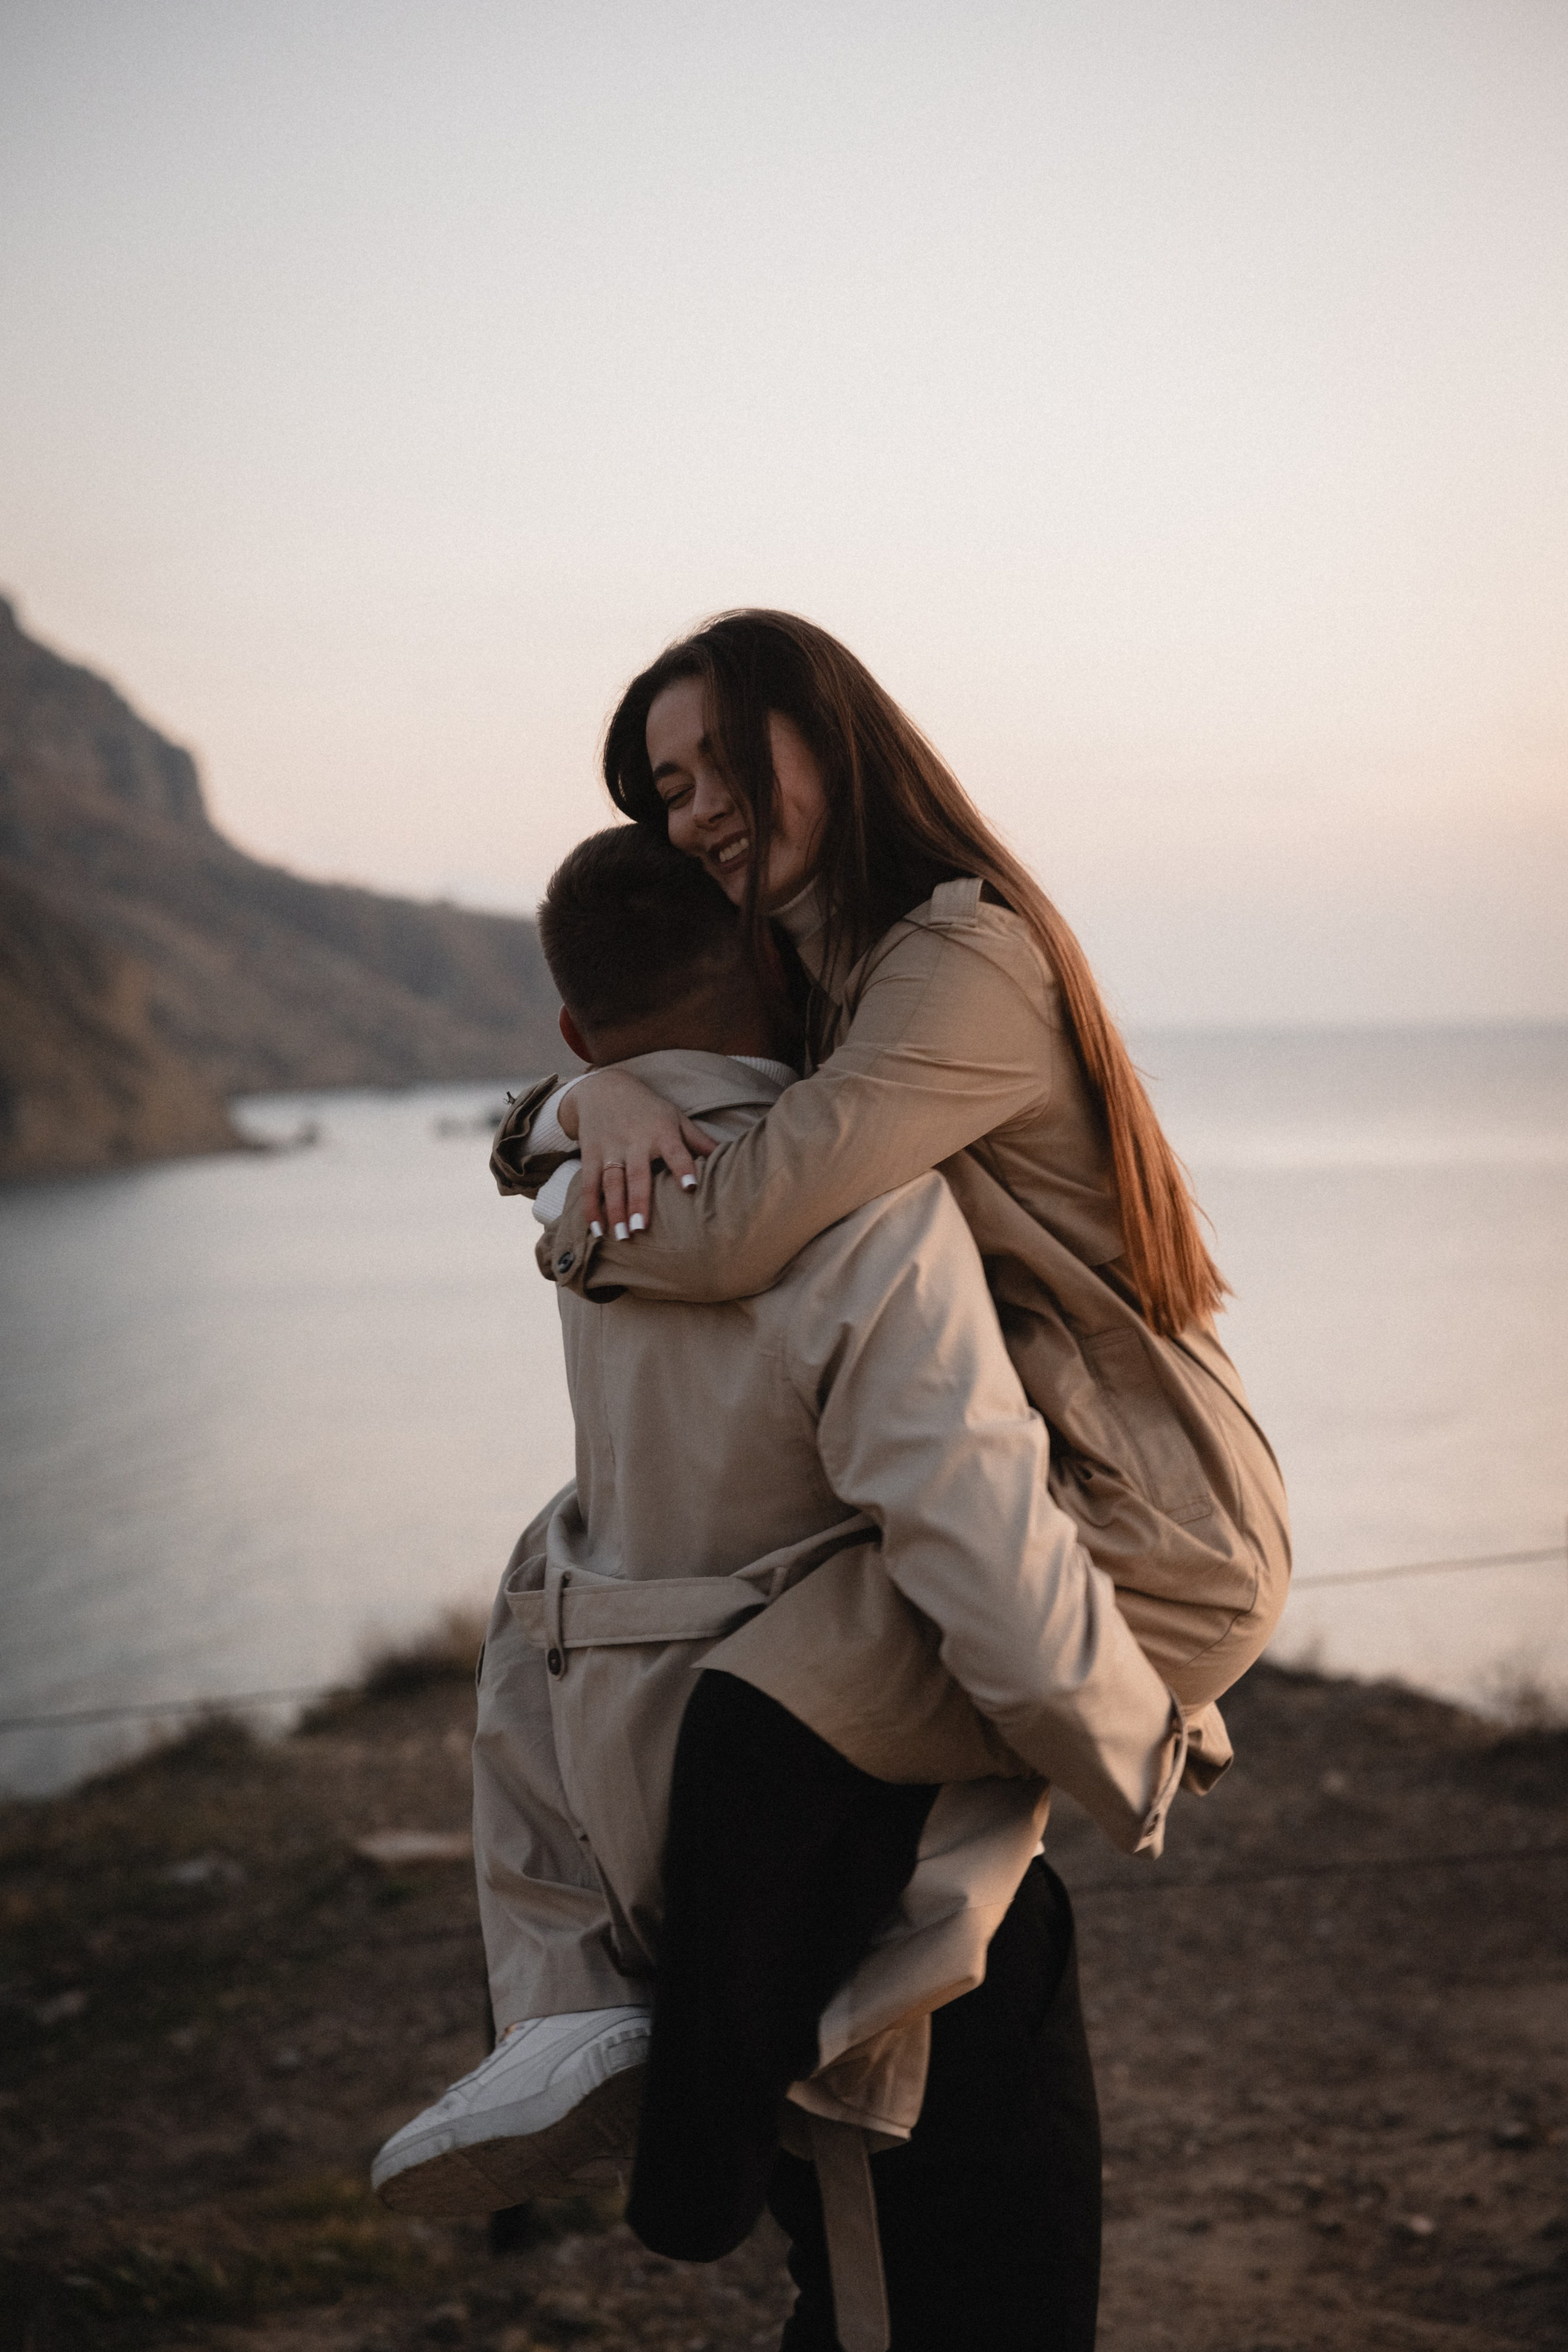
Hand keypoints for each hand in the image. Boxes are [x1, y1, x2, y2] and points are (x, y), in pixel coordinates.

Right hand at [562, 1069, 716, 1236]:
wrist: (603, 1087)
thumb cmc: (648, 1108)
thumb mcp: (675, 1118)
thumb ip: (699, 1141)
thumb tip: (731, 1156)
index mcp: (662, 1132)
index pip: (675, 1151)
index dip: (683, 1168)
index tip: (691, 1187)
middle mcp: (635, 1141)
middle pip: (637, 1174)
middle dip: (638, 1201)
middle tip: (641, 1229)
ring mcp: (611, 1149)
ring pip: (611, 1183)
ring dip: (614, 1210)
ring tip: (620, 1236)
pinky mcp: (591, 1155)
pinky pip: (589, 1185)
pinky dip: (591, 1207)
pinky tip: (596, 1229)